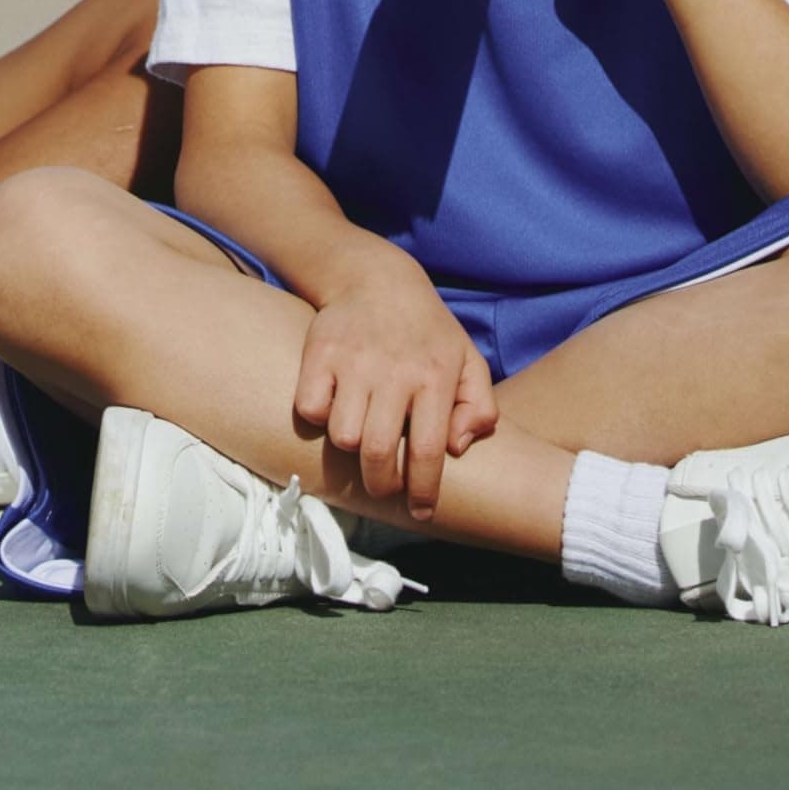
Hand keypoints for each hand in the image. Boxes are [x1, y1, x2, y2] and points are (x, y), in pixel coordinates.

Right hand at [294, 253, 496, 518]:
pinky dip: (318, 418)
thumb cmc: (427, 331)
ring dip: (349, 449)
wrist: (376, 277)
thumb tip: (458, 447)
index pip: (429, 452)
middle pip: (379, 453)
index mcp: (436, 377)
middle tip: (384, 485)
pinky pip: (309, 408)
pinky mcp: (320, 352)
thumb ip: (479, 406)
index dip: (423, 492)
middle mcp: (394, 371)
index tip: (421, 511)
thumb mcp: (467, 360)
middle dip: (381, 484)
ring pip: (342, 436)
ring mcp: (354, 361)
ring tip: (360, 438)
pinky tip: (333, 408)